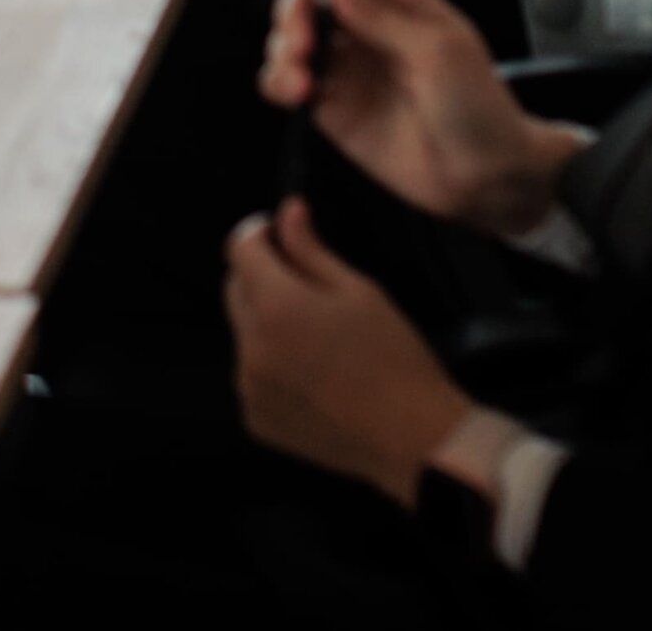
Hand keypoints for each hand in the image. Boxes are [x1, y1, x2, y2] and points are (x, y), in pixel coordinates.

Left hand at [224, 198, 474, 508]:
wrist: (415, 439)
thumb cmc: (395, 358)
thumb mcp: (358, 291)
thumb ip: (310, 249)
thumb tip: (286, 212)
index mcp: (275, 306)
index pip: (240, 248)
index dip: (260, 233)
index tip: (281, 235)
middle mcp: (249, 346)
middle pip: (236, 289)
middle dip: (262, 278)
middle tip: (309, 289)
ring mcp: (248, 387)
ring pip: (243, 333)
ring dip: (266, 324)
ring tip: (317, 341)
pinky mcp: (256, 418)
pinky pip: (250, 374)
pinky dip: (270, 366)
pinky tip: (312, 375)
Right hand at [257, 0, 578, 236]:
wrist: (486, 177)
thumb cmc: (478, 105)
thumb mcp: (438, 52)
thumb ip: (382, 14)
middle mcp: (364, 25)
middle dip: (291, 9)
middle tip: (302, 40)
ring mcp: (345, 66)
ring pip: (287, 36)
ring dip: (280, 48)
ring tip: (300, 78)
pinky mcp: (330, 106)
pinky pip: (285, 82)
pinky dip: (277, 81)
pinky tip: (295, 93)